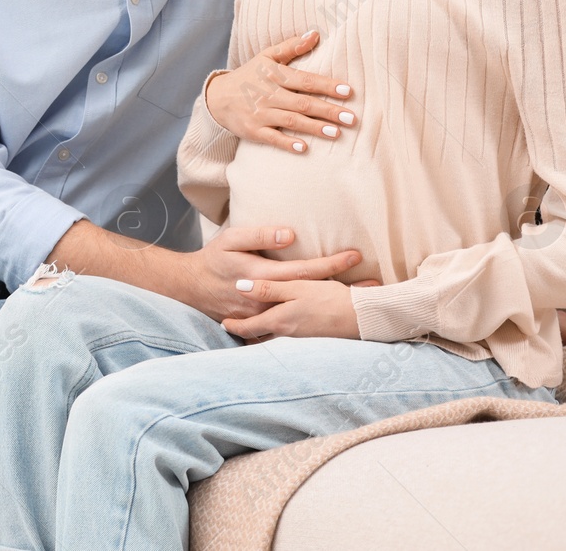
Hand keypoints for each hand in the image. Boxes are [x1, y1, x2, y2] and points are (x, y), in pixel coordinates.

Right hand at [181, 226, 371, 322]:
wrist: (190, 288)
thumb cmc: (213, 260)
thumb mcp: (230, 239)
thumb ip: (259, 236)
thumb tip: (289, 235)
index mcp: (262, 276)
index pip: (305, 270)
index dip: (331, 263)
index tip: (356, 256)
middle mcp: (267, 300)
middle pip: (313, 295)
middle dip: (345, 290)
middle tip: (375, 287)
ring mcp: (265, 317)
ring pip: (306, 314)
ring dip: (334, 309)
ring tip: (362, 305)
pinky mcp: (261, 327)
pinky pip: (292, 330)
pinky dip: (315, 327)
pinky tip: (334, 325)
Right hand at [204, 29, 356, 153]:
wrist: (217, 97)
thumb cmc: (249, 75)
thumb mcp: (266, 56)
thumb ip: (291, 46)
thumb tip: (315, 34)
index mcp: (274, 75)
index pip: (305, 80)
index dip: (327, 86)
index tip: (348, 91)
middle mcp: (268, 95)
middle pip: (303, 103)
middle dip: (328, 111)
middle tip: (352, 118)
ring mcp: (261, 114)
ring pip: (291, 121)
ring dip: (314, 128)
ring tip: (337, 133)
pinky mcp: (254, 131)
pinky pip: (272, 138)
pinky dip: (287, 144)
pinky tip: (304, 148)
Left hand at [220, 278, 380, 340]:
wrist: (363, 318)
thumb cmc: (329, 300)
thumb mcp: (296, 289)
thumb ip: (268, 289)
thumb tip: (240, 287)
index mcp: (278, 321)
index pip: (248, 328)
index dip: (233, 326)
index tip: (223, 323)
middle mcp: (286, 335)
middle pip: (259, 338)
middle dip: (246, 335)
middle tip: (234, 329)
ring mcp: (300, 340)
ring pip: (273, 340)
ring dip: (262, 337)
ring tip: (253, 332)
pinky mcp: (313, 340)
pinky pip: (289, 341)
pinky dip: (280, 338)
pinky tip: (284, 330)